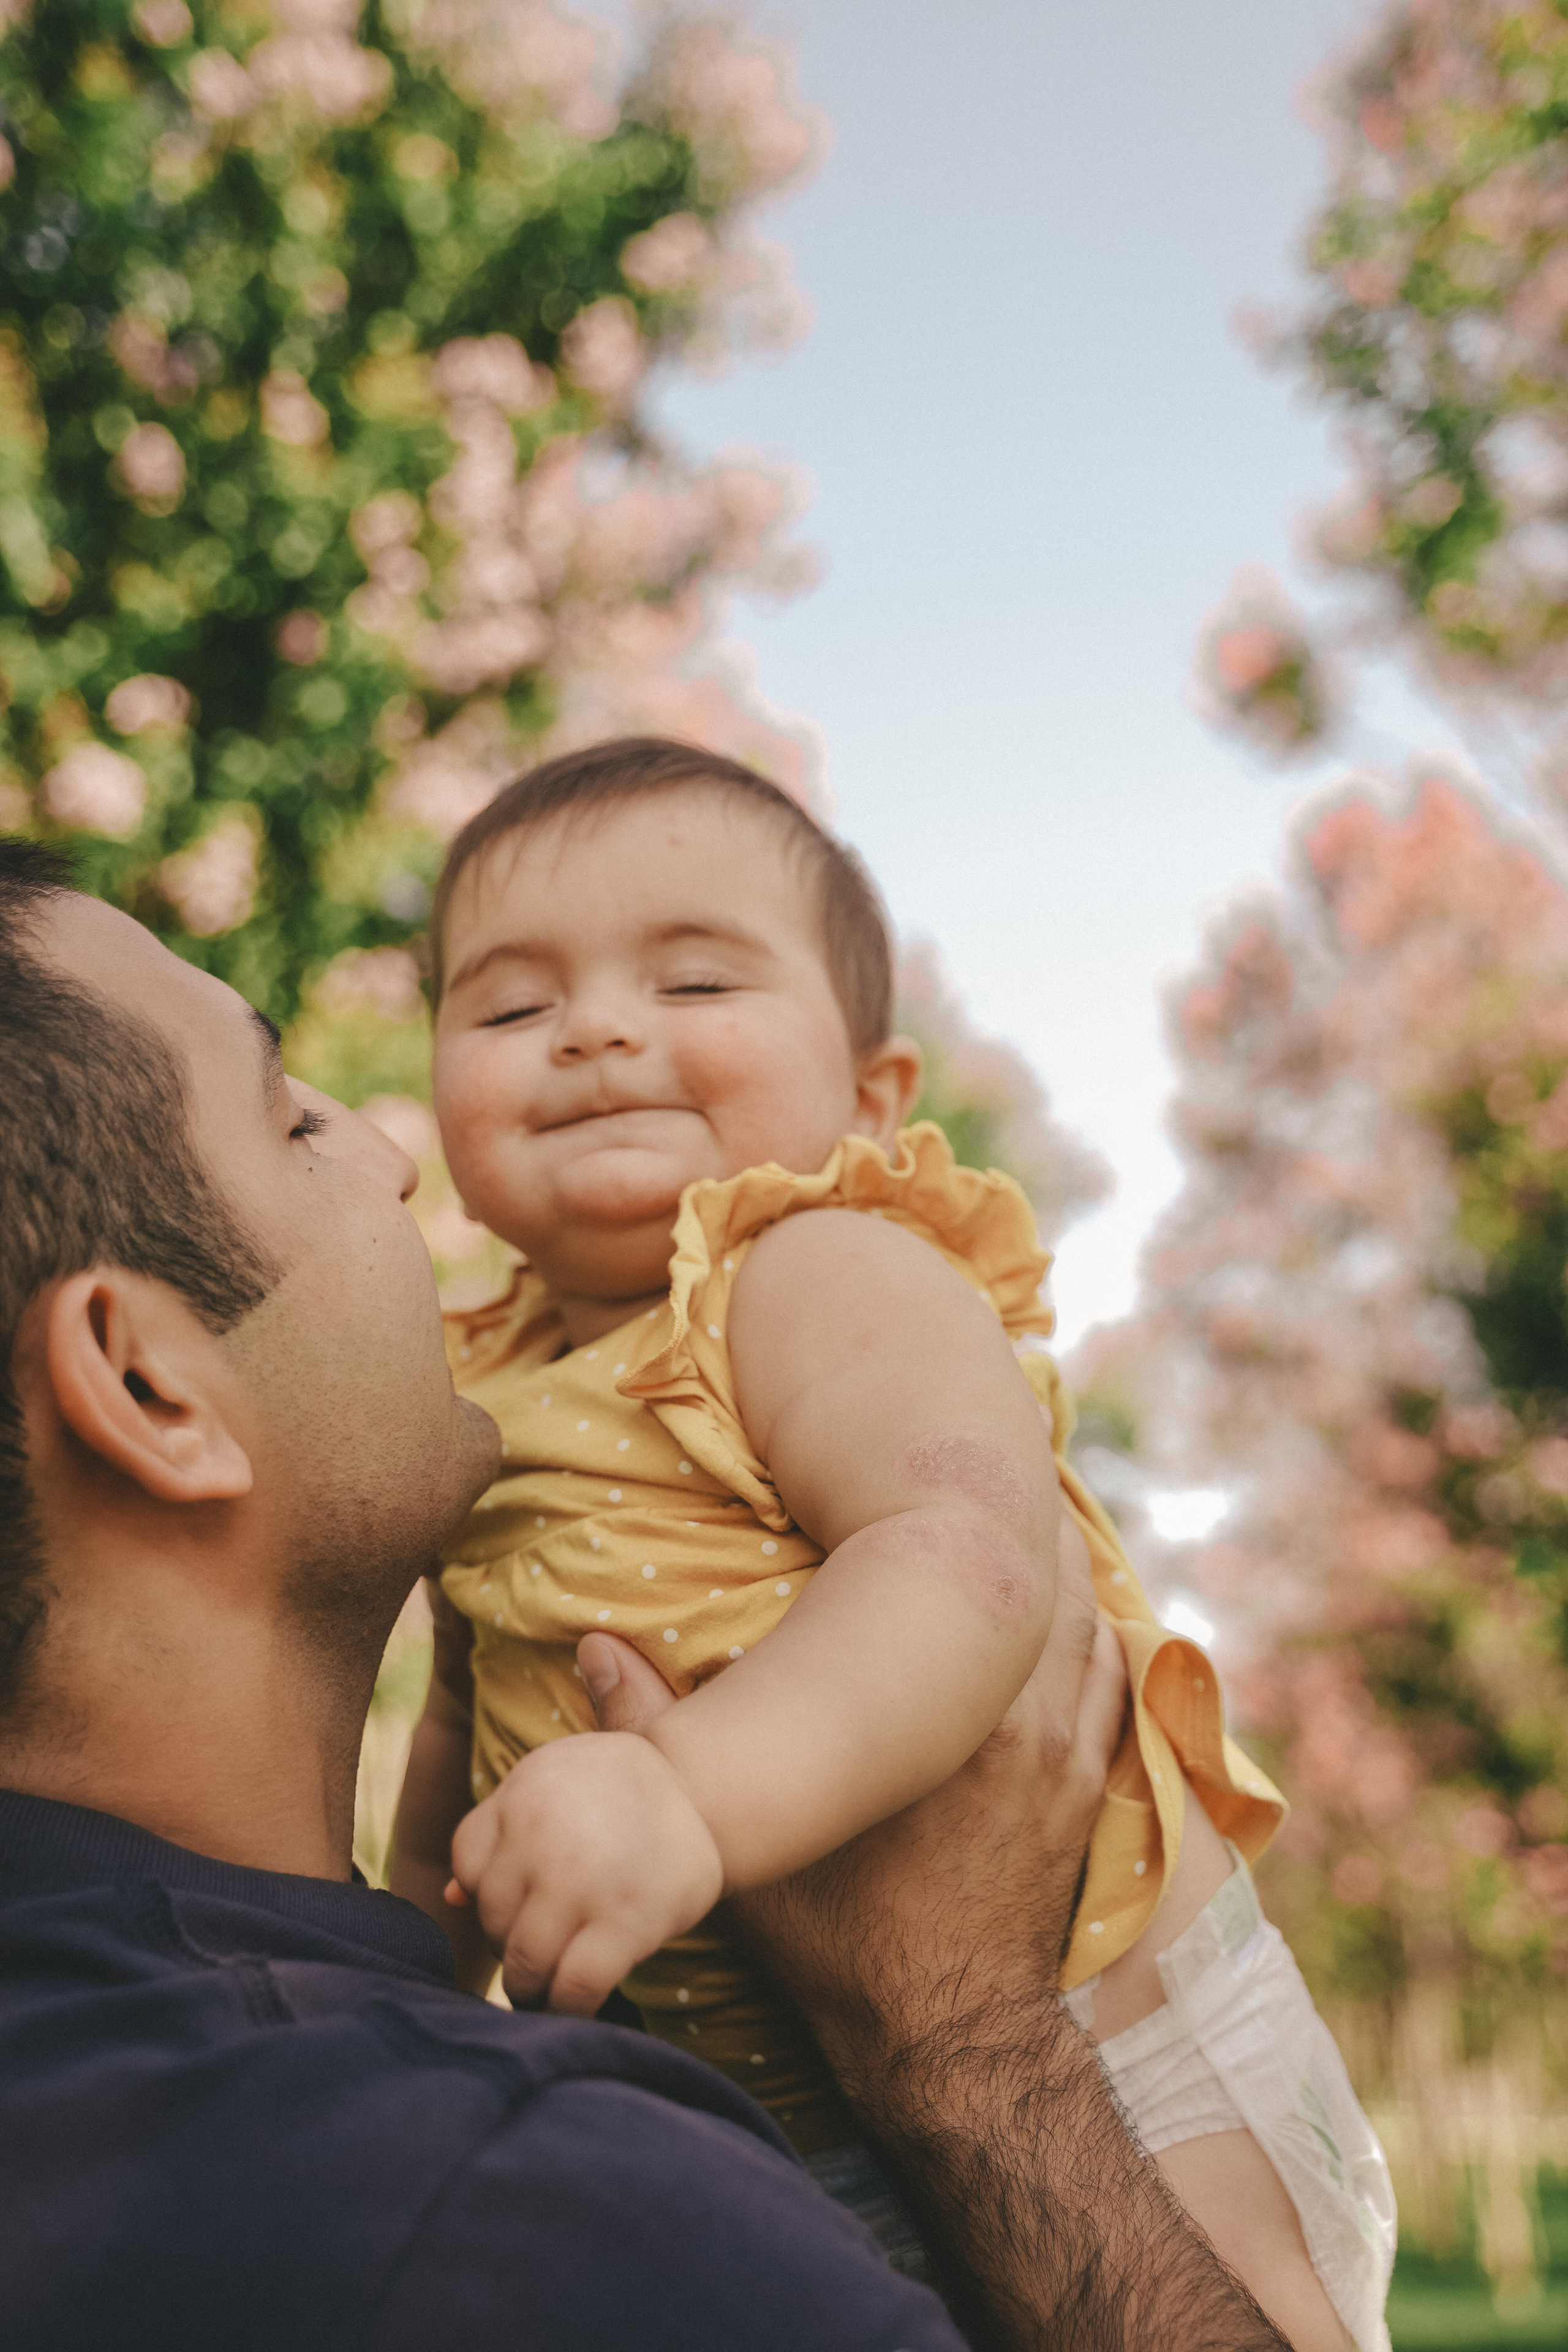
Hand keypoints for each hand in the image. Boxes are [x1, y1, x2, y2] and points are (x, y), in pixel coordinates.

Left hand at [446, 1730, 722, 2014]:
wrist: (704, 1789)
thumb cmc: (619, 1791)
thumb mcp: (550, 1784)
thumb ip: (501, 1832)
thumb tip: (451, 1899)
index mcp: (521, 1793)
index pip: (468, 1867)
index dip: (487, 1895)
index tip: (513, 1908)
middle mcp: (544, 1836)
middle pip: (495, 1920)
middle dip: (511, 1945)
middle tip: (536, 1954)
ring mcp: (583, 1882)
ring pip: (525, 1961)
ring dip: (531, 1985)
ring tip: (548, 1986)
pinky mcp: (626, 1922)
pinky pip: (573, 1989)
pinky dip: (567, 2008)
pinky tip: (575, 2004)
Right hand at [578, 1518, 1124, 2064]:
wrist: (944, 2039)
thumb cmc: (848, 1941)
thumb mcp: (751, 1841)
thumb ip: (668, 1738)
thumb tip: (593, 1651)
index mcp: (935, 1719)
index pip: (972, 1581)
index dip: (976, 1510)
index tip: (963, 1459)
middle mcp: (1016, 1726)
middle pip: (1051, 1591)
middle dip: (1032, 1530)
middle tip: (1011, 1473)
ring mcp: (1062, 1766)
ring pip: (1092, 1637)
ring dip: (1073, 1583)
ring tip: (1050, 1529)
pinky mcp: (1083, 1804)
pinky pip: (1115, 1699)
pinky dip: (1106, 1649)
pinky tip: (1095, 1623)